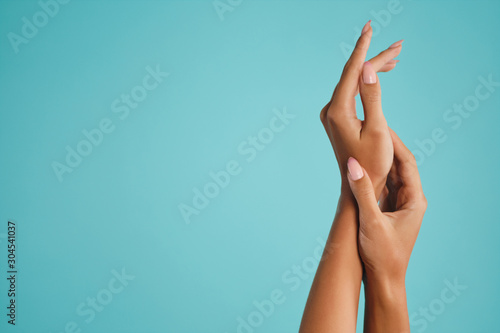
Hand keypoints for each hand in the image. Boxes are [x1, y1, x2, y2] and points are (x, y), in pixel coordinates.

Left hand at [320, 21, 403, 193]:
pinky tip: (379, 75)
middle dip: (375, 58)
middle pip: (354, 74)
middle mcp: (330, 108)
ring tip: (396, 57)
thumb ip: (372, 96)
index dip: (363, 48)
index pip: (351, 71)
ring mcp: (332, 112)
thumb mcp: (377, 129)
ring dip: (373, 69)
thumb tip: (368, 68)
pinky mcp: (337, 117)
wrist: (359, 184)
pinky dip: (366, 82)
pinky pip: (351, 91)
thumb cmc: (371, 162)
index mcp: (337, 110)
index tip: (369, 28)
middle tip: (400, 45)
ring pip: (353, 82)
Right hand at [346, 128, 427, 281]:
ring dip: (377, 160)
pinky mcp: (388, 210)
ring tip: (362, 142)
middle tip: (369, 129)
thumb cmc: (382, 254)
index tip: (380, 126)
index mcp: (414, 200)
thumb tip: (352, 163)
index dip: (394, 143)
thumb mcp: (370, 221)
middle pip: (399, 165)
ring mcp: (399, 205)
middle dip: (385, 148)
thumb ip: (362, 191)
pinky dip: (372, 175)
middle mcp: (410, 199)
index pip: (406, 162)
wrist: (384, 279)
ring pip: (389, 175)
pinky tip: (358, 166)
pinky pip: (381, 186)